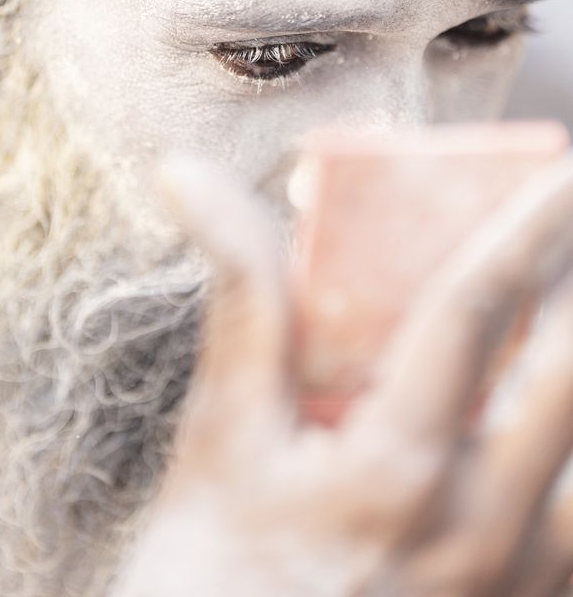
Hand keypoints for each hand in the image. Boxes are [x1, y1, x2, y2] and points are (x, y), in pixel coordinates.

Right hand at [114, 156, 572, 595]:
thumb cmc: (210, 577)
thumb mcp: (220, 436)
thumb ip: (239, 300)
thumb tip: (188, 177)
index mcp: (395, 470)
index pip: (476, 314)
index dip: (525, 227)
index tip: (562, 167)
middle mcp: (478, 531)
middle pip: (570, 380)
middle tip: (571, 224)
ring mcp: (515, 586)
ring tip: (557, 320)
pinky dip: (572, 455)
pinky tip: (545, 417)